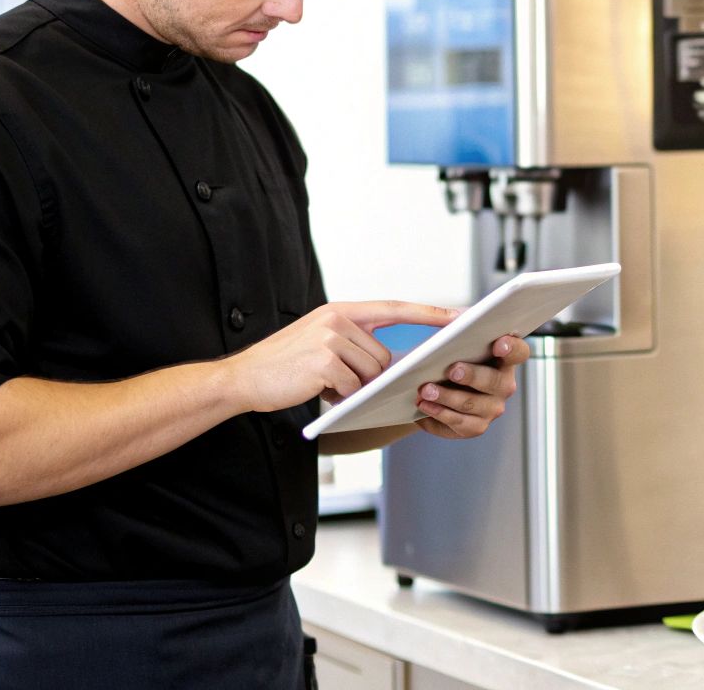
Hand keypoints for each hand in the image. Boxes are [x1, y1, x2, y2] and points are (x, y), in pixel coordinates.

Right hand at [221, 301, 460, 412]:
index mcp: (341, 311)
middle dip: (366, 376)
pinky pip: (352, 387)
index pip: (396, 308)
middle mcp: (338, 318)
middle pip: (383, 356)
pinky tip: (316, 390)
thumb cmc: (286, 367)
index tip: (460, 315)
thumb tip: (389, 365)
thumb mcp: (321, 343)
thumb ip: (354, 343)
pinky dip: (338, 396)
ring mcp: (331, 337)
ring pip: (371, 373)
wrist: (244, 378)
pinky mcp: (324, 360)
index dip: (429, 312)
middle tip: (335, 380)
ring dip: (352, 387)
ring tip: (322, 383)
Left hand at [413, 334, 530, 438]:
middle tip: (453, 370)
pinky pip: (460, 422)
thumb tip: (457, 317)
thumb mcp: (450, 339)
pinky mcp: (476, 426)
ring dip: (447, 396)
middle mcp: (504, 384)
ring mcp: (492, 407)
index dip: (512, 348)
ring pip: (472, 403)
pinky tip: (425, 405)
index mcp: (504, 359)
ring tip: (426, 390)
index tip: (498, 344)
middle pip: (495, 381)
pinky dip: (439, 413)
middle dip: (472, 375)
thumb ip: (457, 325)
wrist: (429, 389)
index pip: (519, 352)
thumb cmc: (445, 359)